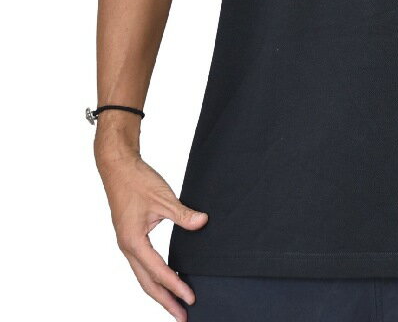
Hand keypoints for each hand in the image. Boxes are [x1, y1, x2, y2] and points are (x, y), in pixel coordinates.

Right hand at [96, 149, 207, 320]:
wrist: (118, 168)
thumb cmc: (137, 181)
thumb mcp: (163, 197)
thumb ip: (183, 214)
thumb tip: (202, 223)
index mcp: (134, 241)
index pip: (158, 271)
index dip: (175, 286)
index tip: (190, 299)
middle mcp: (128, 247)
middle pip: (147, 283)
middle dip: (165, 301)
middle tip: (182, 316)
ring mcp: (127, 243)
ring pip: (143, 276)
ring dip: (159, 291)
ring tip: (175, 304)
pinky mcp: (130, 237)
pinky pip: (142, 264)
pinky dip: (153, 276)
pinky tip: (165, 278)